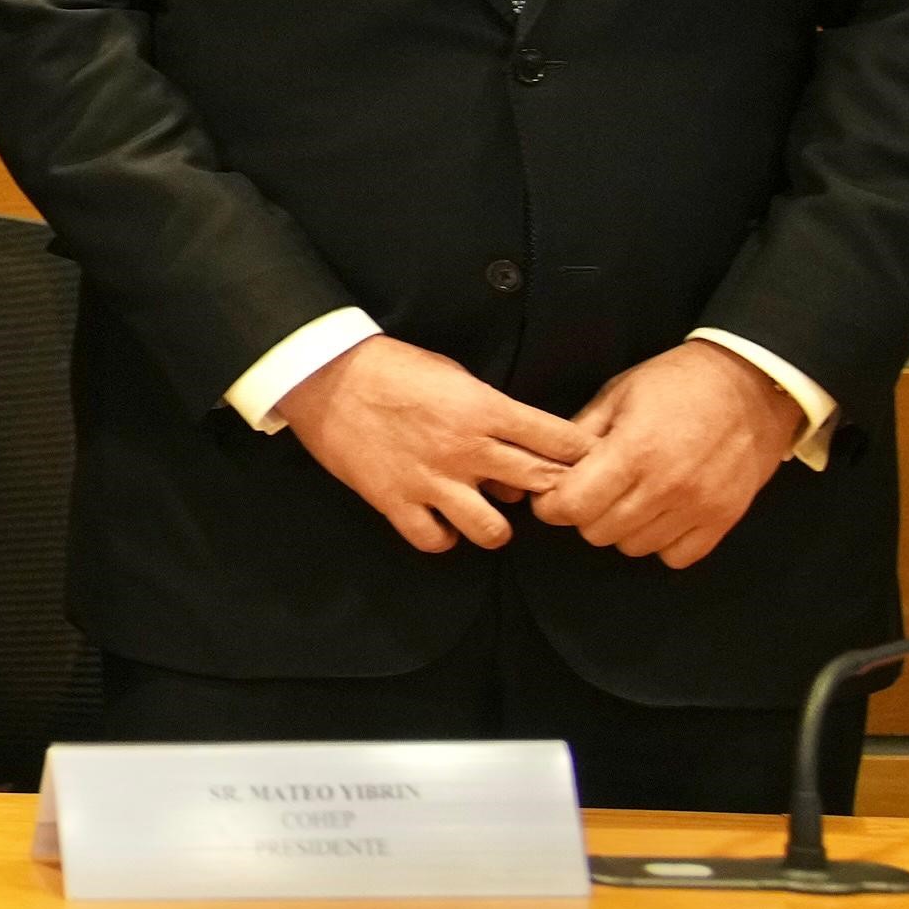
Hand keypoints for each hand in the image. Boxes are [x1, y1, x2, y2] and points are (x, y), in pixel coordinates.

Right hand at [269, 334, 588, 552]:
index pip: (562, 440)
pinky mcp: (395, 501)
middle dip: (554, 493)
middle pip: (541, 486)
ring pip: (494, 531)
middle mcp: (466, 449)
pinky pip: (436, 541)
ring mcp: (430, 480)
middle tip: (544, 495)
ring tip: (484, 513)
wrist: (323, 376)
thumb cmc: (393, 368)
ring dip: (497, 526)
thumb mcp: (455, 375)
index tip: (586, 462)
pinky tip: (440, 521)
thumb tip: (519, 451)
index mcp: (485, 409)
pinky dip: (443, 536)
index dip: (583, 455)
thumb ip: (492, 413)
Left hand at [533, 341, 801, 567]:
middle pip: (598, 531)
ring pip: (634, 547)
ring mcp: (698, 507)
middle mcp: (665, 486)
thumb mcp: (618, 394)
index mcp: (633, 451)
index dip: (551, 505)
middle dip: (584, 515)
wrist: (753, 383)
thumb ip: (580, 433)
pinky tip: (659, 515)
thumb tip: (549, 465)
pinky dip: (661, 542)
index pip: (572, 506)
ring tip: (628, 500)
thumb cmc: (678, 382)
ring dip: (621, 528)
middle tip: (592, 493)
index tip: (552, 496)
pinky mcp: (724, 519)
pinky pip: (677, 557)